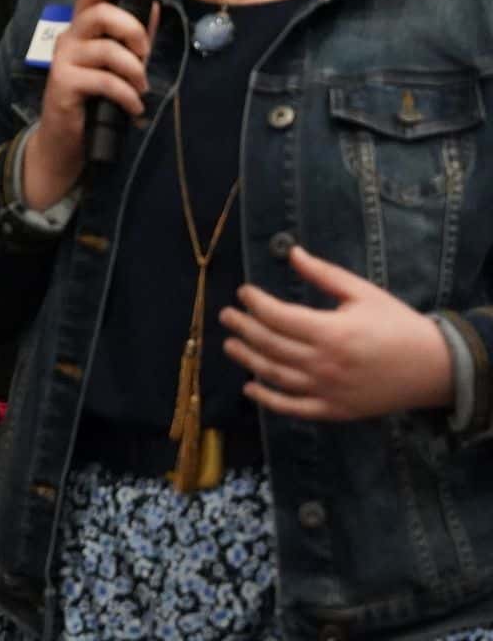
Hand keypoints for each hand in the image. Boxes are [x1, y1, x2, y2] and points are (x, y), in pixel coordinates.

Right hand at [22, 0, 153, 208]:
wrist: (67, 139)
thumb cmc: (94, 99)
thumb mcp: (120, 65)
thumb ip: (135, 37)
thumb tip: (154, 7)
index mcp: (82, 30)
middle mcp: (69, 39)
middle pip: (99, 13)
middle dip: (131, 29)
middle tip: (144, 53)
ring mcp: (63, 61)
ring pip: (107, 50)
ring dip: (134, 71)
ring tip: (140, 89)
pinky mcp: (63, 84)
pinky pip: (104, 81)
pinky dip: (127, 96)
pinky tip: (133, 108)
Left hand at [221, 246, 453, 420]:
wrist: (435, 368)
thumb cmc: (397, 325)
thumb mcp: (362, 293)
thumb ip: (323, 274)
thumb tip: (292, 252)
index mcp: (331, 332)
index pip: (278, 316)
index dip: (255, 303)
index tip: (244, 292)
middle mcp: (324, 364)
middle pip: (270, 345)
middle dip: (243, 328)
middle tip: (227, 316)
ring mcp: (327, 390)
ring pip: (275, 375)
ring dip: (248, 360)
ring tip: (230, 345)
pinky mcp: (334, 410)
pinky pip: (293, 408)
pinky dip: (268, 400)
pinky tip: (250, 388)